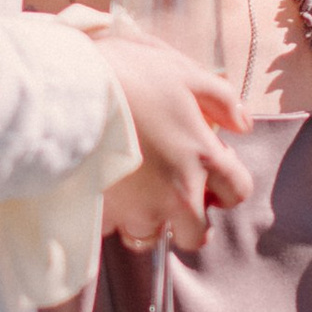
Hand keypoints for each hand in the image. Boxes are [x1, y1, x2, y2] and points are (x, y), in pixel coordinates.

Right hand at [98, 29, 251, 250]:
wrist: (68, 92)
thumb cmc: (129, 76)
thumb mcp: (184, 73)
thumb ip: (222, 100)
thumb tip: (243, 125)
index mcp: (203, 159)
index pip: (237, 191)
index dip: (227, 185)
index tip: (210, 173)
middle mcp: (177, 195)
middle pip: (197, 235)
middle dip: (189, 221)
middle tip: (170, 194)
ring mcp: (138, 210)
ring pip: (150, 238)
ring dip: (146, 222)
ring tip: (131, 193)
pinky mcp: (102, 215)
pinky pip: (110, 229)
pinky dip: (108, 216)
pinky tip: (100, 188)